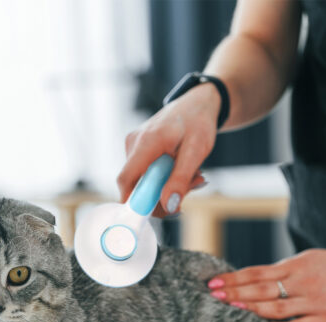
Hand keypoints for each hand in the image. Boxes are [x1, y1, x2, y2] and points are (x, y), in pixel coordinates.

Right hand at [117, 83, 219, 216]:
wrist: (198, 103)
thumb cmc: (198, 122)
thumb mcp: (196, 151)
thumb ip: (181, 179)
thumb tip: (169, 205)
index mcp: (146, 142)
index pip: (126, 180)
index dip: (134, 202)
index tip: (153, 215)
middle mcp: (134, 143)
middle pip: (137, 185)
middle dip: (163, 194)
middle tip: (192, 186)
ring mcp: (134, 146)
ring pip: (144, 181)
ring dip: (168, 186)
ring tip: (193, 174)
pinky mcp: (138, 149)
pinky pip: (147, 173)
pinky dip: (165, 177)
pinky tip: (182, 168)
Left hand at [207, 248, 325, 321]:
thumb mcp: (307, 259)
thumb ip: (282, 271)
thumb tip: (250, 279)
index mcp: (297, 266)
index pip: (257, 273)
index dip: (233, 278)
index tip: (213, 282)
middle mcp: (304, 283)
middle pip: (261, 290)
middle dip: (235, 293)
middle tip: (214, 296)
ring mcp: (315, 302)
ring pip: (277, 308)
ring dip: (252, 309)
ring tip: (232, 309)